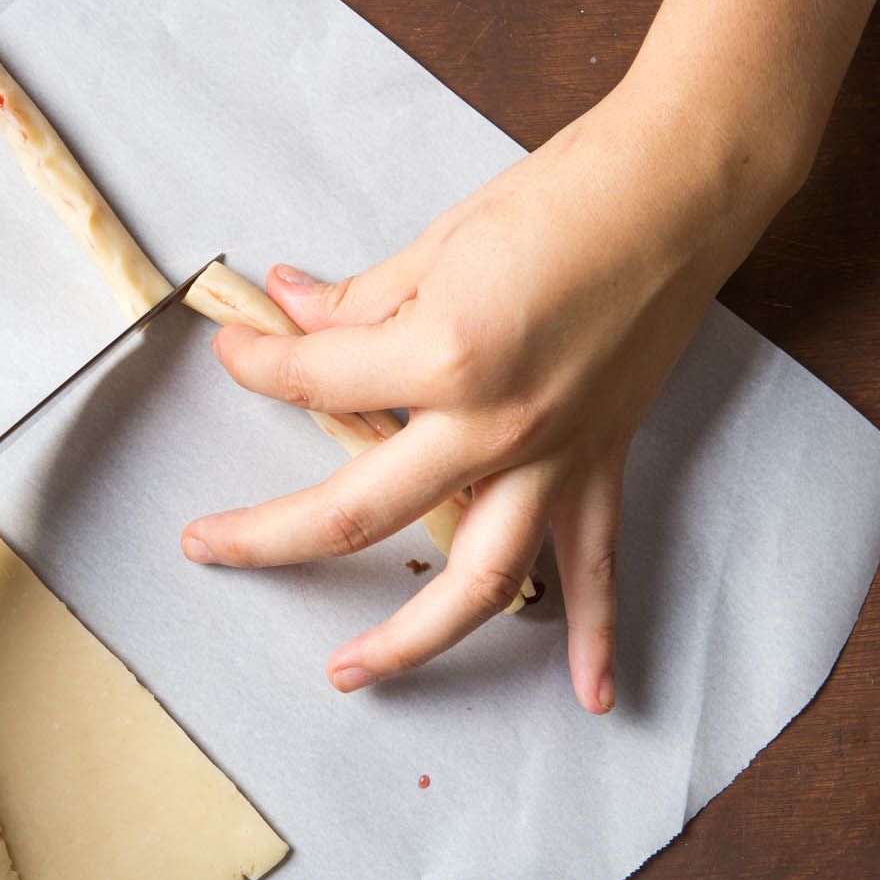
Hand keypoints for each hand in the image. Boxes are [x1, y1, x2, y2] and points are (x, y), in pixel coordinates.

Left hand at [181, 77, 805, 712]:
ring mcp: (551, 455)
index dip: (257, 364)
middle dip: (265, 536)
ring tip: (348, 670)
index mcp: (444, 355)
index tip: (233, 351)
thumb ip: (359, 300)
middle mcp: (494, 425)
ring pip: (474, 580)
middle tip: (204, 544)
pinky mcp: (599, 460)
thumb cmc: (559, 196)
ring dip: (407, 639)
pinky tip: (587, 691)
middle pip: (354, 510)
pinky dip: (596, 635)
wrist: (675, 188)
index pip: (314, 380)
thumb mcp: (437, 241)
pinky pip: (597, 564)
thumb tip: (291, 310)